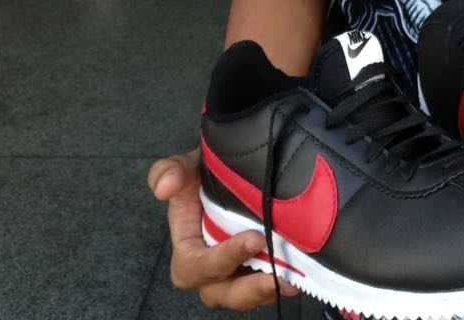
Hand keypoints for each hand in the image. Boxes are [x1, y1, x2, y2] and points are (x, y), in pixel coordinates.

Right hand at [148, 149, 302, 310]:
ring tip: (292, 283)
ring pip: (244, 297)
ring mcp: (233, 272)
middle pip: (221, 293)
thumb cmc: (205, 173)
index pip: (195, 266)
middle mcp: (208, 267)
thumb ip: (171, 170)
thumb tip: (164, 187)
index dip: (222, 259)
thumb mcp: (187, 166)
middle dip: (247, 289)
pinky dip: (280, 285)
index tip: (253, 239)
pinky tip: (298, 277)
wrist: (234, 170)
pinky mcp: (255, 271)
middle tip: (275, 276)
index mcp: (187, 247)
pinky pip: (264, 290)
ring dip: (266, 292)